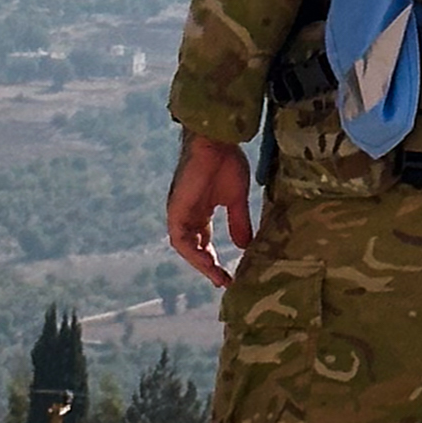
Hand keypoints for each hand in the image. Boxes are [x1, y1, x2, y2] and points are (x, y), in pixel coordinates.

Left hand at [166, 134, 253, 288]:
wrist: (216, 141)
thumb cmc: (226, 161)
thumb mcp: (236, 199)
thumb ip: (238, 222)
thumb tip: (244, 247)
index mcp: (200, 211)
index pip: (203, 243)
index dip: (214, 260)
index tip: (229, 277)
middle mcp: (187, 214)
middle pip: (194, 248)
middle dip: (208, 266)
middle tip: (223, 281)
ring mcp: (180, 212)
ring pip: (185, 247)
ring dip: (200, 263)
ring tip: (217, 276)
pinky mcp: (176, 209)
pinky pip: (180, 238)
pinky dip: (192, 252)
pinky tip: (207, 261)